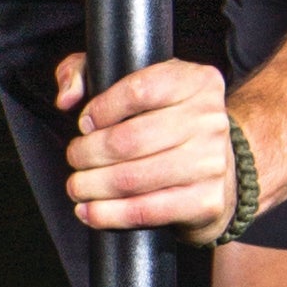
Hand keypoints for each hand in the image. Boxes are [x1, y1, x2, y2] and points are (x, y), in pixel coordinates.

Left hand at [54, 49, 237, 244]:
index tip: (86, 123)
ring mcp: (211, 163)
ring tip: (77, 186)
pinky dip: (109, 215)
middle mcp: (209, 120)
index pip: (138, 91)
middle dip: (88, 153)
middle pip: (129, 139)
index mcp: (195, 82)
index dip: (101, 110)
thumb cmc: (167, 120)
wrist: (219, 165)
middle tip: (75, 158)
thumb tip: (67, 97)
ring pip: (132, 178)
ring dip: (92, 185)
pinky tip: (90, 211)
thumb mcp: (136, 80)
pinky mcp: (205, 201)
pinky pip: (146, 211)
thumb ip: (88, 71)